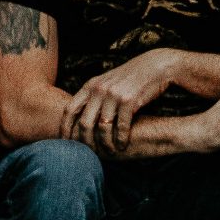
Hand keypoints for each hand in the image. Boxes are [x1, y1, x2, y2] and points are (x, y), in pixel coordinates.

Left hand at [62, 46, 178, 153]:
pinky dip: (121, 139)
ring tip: (110, 152)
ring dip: (105, 144)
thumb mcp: (107, 82)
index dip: (65, 128)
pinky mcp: (129, 100)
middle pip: (84, 122)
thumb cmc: (130, 78)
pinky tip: (122, 146)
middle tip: (89, 154)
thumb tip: (80, 119)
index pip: (69, 109)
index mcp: (90, 86)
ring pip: (102, 127)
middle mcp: (99, 89)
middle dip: (85, 142)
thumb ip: (94, 97)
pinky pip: (121, 126)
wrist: (155, 66)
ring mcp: (114, 94)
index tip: (65, 143)